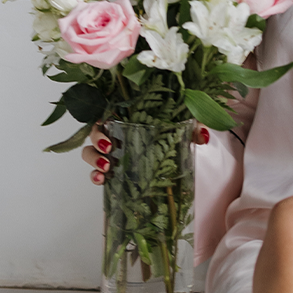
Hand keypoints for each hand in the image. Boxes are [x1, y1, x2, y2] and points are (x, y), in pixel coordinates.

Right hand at [81, 121, 210, 184]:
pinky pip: (96, 173)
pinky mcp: (113, 172)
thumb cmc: (174, 138)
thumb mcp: (185, 129)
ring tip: (107, 167)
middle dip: (96, 140)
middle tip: (109, 148)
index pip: (108, 112)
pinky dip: (95, 176)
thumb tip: (203, 137)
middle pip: (94, 132)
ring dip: (94, 159)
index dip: (103, 118)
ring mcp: (112, 154)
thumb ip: (194, 128)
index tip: (108, 126)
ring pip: (90, 153)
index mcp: (129, 118)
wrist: (176, 161)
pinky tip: (101, 180)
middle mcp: (116, 134)